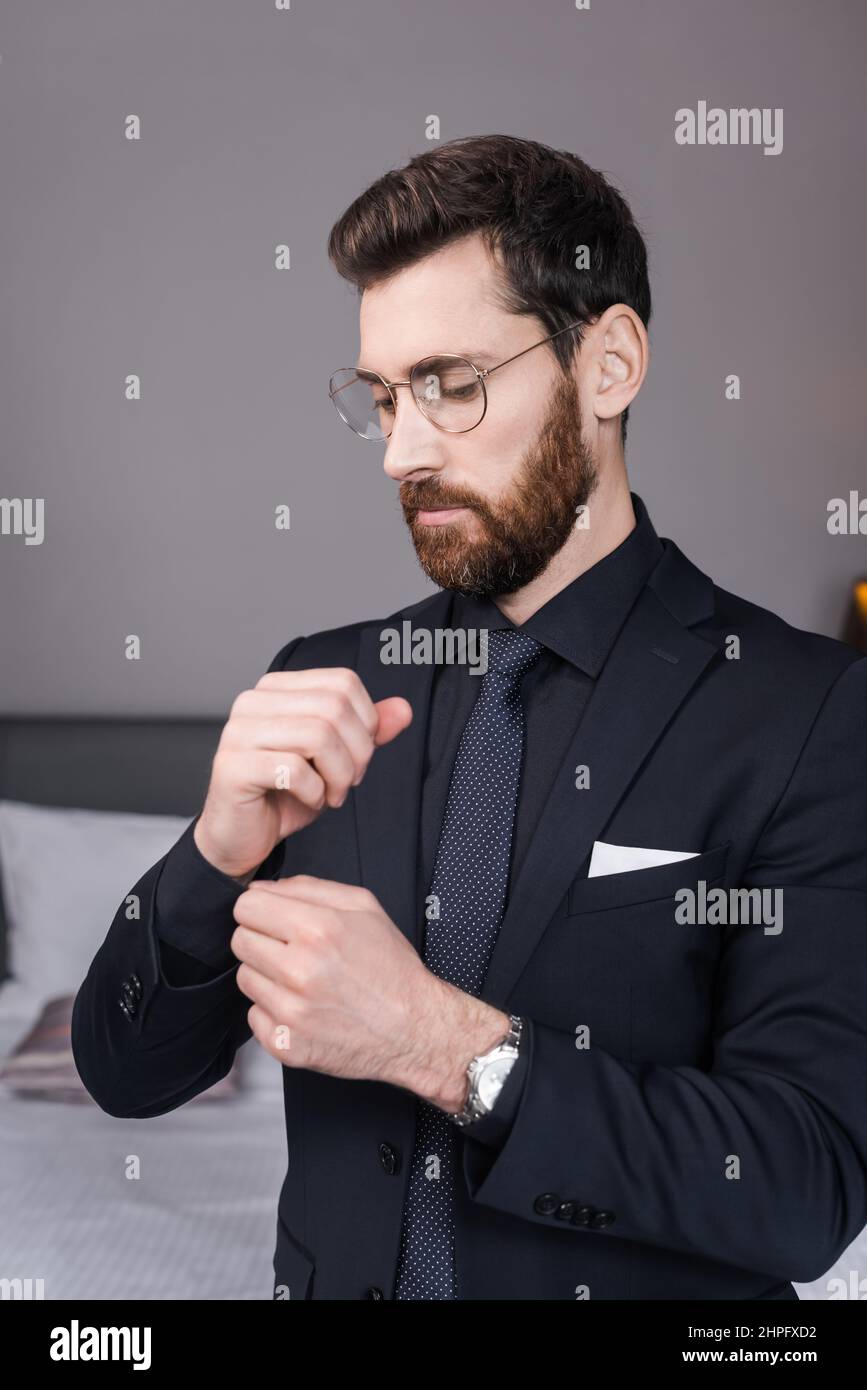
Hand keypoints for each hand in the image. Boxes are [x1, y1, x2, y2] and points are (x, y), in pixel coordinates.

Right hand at [194, 668, 411, 879]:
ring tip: (332, 794)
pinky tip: (310, 800)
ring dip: (338, 775)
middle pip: (334, 707)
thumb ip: (367, 731)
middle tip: (349, 782)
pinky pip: (294, 770)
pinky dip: (315, 792)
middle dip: (357, 752)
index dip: (366, 721)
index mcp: (277, 689)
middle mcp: (253, 701)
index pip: (343, 682)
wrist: (242, 836)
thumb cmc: (285, 794)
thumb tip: (403, 709)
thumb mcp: (336, 759)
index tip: (358, 756)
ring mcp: (238, 732)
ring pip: (318, 735)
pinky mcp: (232, 766)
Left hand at [230, 876, 509, 1108]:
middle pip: (239, 940)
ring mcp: (291, 1012)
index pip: (247, 906)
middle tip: (292, 950)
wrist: (413, 1029)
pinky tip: (303, 1007)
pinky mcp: (286, 1045)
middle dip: (262, 940)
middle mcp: (300, 970)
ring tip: (302, 980)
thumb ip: (309, 888)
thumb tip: (262, 889)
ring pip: (244, 978)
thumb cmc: (391, 968)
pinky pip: (254, 1016)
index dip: (260, 909)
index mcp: (318, 930)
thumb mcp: (363, 907)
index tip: (273, 919)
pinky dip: (273, 1012)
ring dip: (267, 976)